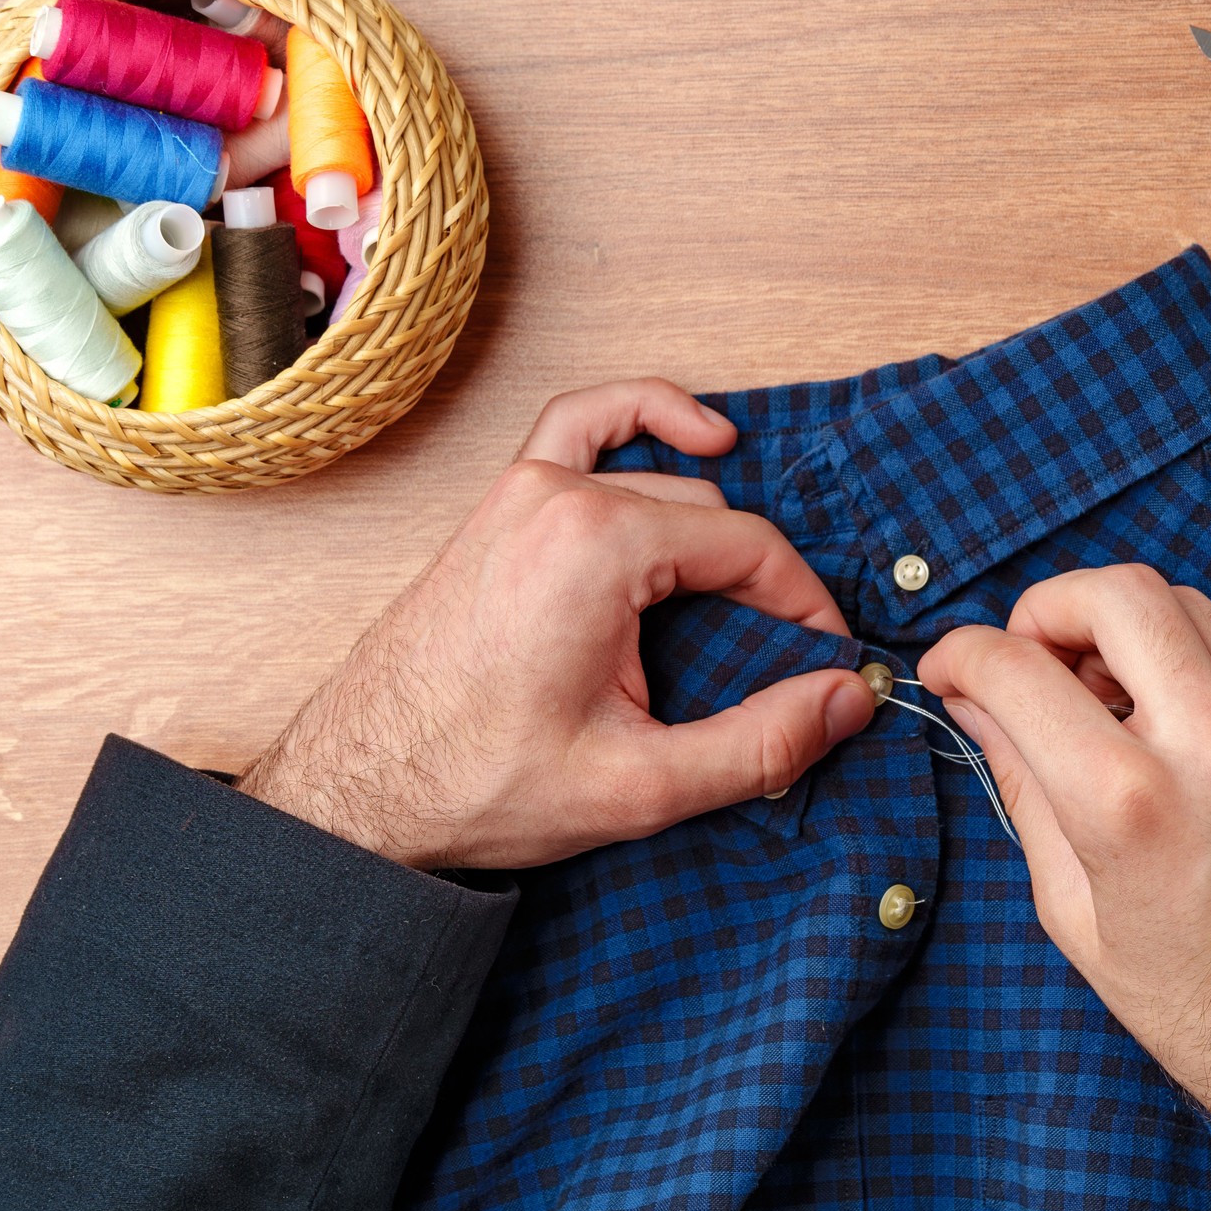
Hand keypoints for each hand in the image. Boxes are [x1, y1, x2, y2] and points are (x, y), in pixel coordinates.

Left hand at [237, 379, 876, 871]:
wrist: (362, 790)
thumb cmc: (476, 782)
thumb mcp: (640, 785)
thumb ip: (760, 743)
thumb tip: (848, 700)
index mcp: (595, 544)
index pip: (749, 548)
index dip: (803, 607)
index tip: (825, 664)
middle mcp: (557, 495)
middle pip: (710, 515)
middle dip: (761, 585)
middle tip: (785, 661)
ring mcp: (522, 490)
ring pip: (660, 476)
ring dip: (714, 521)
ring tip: (759, 584)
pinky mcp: (503, 505)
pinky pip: (584, 428)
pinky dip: (641, 420)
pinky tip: (694, 437)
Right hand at [919, 565, 1210, 1210]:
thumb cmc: (1204, 1011)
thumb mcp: (1075, 914)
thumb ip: (1022, 790)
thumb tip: (979, 710)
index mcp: (1128, 804)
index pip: (1017, 667)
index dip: (960, 654)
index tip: (950, 669)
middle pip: (1115, 590)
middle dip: (1045, 606)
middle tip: (1026, 659)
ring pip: (1183, 602)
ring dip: (1117, 624)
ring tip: (1092, 695)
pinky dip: (1178, 661)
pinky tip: (1156, 726)